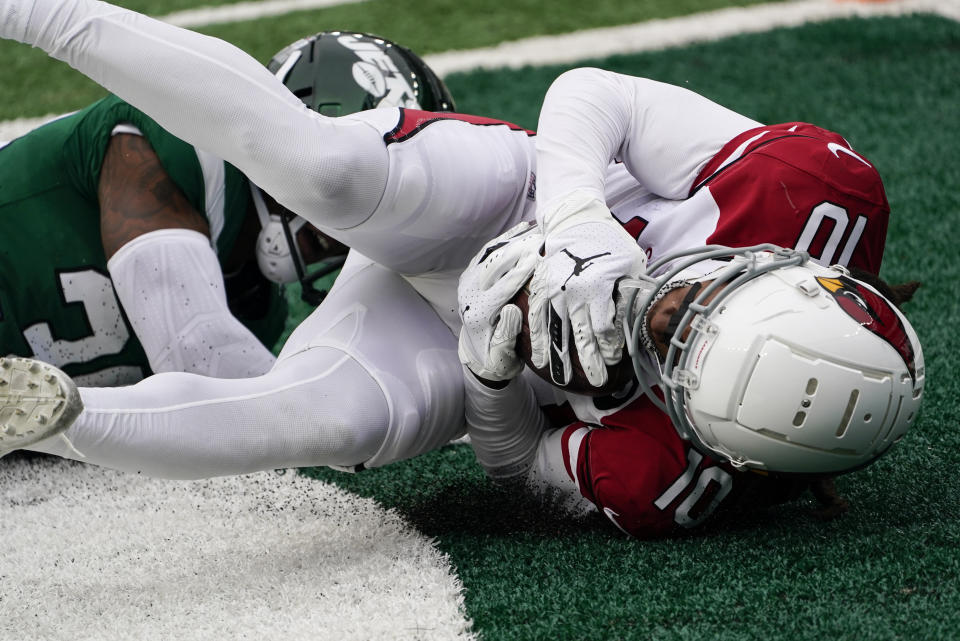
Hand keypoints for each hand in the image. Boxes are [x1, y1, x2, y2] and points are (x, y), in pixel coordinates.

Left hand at [458, 222, 541, 384]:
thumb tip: (511, 309)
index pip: (502, 286)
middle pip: (495, 264)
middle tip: (542, 238)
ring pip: (491, 252)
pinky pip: (488, 250)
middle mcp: (469, 293)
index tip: (539, 256)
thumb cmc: (496, 356)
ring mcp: (468, 280)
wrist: (477, 352)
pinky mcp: (471, 272)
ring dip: (514, 239)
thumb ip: (507, 334)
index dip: (520, 270)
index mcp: (477, 312)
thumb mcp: (503, 355)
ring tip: (536, 229)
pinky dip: (506, 237)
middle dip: (519, 249)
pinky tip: (523, 228)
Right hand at [528, 198, 646, 387]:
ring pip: (555, 332)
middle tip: (597, 383)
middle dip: (589, 363)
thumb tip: (641, 316)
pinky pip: (537, 318)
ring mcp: (554, 291)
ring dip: (559, 358)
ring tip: (561, 379)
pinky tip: (538, 359)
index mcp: (597, 287)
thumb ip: (632, 289)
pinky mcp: (541, 287)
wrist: (575, 219)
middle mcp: (573, 292)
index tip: (615, 362)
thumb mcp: (630, 262)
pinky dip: (537, 339)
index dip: (609, 349)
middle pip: (580, 336)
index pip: (603, 328)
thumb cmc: (608, 241)